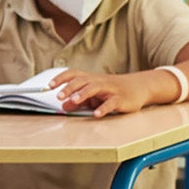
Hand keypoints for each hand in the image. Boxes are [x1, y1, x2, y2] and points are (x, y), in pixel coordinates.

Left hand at [47, 69, 165, 116]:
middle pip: (83, 81)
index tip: (49, 86)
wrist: (139, 87)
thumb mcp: (95, 96)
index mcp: (92, 79)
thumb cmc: (114, 90)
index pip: (74, 74)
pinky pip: (111, 103)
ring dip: (83, 94)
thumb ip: (79, 100)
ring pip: (95, 88)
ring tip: (73, 101)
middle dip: (70, 88)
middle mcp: (100, 81)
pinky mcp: (121, 99)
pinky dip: (103, 108)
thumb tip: (64, 107)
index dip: (61, 79)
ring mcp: (111, 90)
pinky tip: (96, 114)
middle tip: (59, 96)